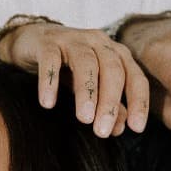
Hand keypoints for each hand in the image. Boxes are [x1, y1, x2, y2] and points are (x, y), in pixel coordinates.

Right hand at [0, 20, 149, 136]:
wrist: (31, 41)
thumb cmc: (66, 67)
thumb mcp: (90, 87)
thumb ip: (106, 105)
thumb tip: (119, 128)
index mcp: (115, 53)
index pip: (134, 77)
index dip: (138, 101)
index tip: (136, 128)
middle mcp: (98, 42)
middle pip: (112, 69)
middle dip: (109, 102)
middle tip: (102, 131)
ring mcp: (72, 39)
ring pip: (86, 63)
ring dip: (86, 92)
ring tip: (84, 119)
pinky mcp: (47, 42)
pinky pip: (50, 60)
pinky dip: (50, 81)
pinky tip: (48, 103)